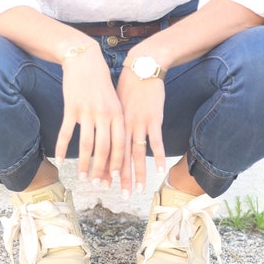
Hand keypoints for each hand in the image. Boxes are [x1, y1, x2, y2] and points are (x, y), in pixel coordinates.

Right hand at [54, 46, 124, 186]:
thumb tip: (116, 146)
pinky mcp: (71, 108)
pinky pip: (66, 132)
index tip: (115, 179)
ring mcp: (87, 111)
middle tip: (97, 184)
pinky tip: (59, 159)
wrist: (85, 61)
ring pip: (86, 144)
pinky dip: (62, 148)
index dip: (118, 164)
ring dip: (83, 163)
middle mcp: (104, 114)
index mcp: (118, 114)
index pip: (120, 144)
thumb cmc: (101, 83)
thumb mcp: (114, 101)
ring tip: (80, 177)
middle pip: (104, 148)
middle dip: (101, 169)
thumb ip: (115, 122)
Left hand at [115, 69, 166, 194]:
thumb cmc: (126, 86)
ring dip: (136, 173)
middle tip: (119, 195)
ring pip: (135, 153)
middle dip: (119, 177)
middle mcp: (122, 126)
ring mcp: (138, 124)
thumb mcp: (113, 104)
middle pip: (119, 157)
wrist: (140, 68)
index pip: (106, 151)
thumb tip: (105, 136)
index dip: (105, 168)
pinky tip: (159, 170)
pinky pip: (155, 141)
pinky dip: (157, 157)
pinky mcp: (153, 119)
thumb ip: (111, 122)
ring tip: (136, 190)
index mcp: (111, 124)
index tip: (103, 184)